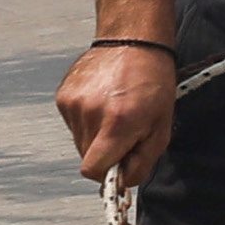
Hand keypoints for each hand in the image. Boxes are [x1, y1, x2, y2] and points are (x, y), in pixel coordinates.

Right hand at [57, 40, 178, 182]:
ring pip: (79, 141)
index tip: (119, 164)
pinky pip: (73, 124)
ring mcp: (73, 103)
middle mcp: (91, 114)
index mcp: (118, 124)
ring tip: (113, 112)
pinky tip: (101, 101)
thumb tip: (122, 183)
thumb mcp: (161, 128)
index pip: (93, 171)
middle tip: (123, 131)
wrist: (133, 40)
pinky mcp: (63, 95)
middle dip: (105, 153)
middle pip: (86, 158)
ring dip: (95, 136)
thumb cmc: (153, 83)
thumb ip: (142, 163)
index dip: (107, 174)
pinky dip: (86, 120)